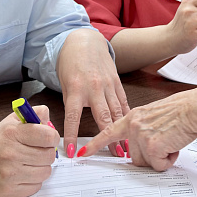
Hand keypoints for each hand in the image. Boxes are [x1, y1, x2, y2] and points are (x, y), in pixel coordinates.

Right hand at [0, 105, 58, 196]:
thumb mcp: (13, 120)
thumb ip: (35, 114)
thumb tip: (49, 121)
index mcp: (12, 133)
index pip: (48, 137)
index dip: (52, 137)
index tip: (48, 138)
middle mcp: (10, 154)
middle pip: (49, 156)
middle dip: (47, 152)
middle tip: (38, 150)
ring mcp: (9, 174)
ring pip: (45, 172)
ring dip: (41, 167)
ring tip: (30, 162)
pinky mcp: (9, 190)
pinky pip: (36, 186)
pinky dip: (34, 180)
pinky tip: (24, 173)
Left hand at [55, 28, 130, 157]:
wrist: (84, 41)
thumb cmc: (71, 64)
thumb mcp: (65, 85)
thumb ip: (70, 104)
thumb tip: (70, 127)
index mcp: (76, 89)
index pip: (73, 117)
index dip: (72, 136)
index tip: (73, 152)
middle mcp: (93, 88)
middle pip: (102, 117)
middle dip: (108, 138)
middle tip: (114, 155)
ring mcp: (107, 85)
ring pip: (116, 111)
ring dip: (121, 131)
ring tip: (126, 148)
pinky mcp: (116, 82)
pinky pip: (123, 102)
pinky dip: (127, 116)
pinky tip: (131, 128)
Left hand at [79, 91, 196, 170]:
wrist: (194, 109)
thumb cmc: (181, 112)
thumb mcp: (154, 116)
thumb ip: (142, 128)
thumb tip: (141, 146)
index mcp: (132, 117)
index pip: (108, 132)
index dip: (95, 145)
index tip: (82, 153)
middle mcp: (133, 125)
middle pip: (132, 156)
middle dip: (149, 157)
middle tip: (164, 144)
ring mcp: (140, 135)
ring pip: (145, 162)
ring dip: (159, 159)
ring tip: (170, 142)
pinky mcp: (151, 145)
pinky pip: (157, 165)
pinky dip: (168, 161)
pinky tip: (174, 146)